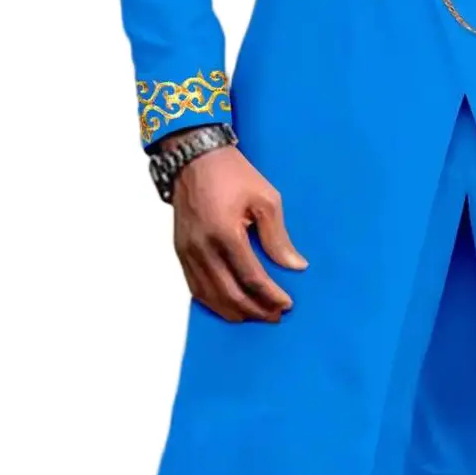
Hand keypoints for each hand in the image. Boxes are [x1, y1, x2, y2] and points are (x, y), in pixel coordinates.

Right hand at [171, 145, 307, 322]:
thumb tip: (295, 266)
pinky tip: (229, 306)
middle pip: (230, 294)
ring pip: (210, 296)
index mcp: (225, 233)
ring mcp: (187, 252)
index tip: (287, 304)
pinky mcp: (180, 251)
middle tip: (276, 316)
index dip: (270, 295)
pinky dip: (213, 302)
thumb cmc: (233, 174)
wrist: (194, 158)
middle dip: (255, 310)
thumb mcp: (265, 198)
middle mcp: (202, 248)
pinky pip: (195, 287)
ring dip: (234, 311)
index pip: (251, 278)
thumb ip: (278, 236)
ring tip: (256, 316)